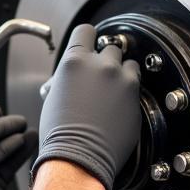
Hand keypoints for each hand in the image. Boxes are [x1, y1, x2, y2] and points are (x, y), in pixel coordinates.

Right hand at [31, 23, 140, 189]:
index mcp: (74, 61)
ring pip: (128, 64)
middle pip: (109, 48)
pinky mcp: (135, 96)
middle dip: (105, 61)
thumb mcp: (53, 96)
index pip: (86, 31)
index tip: (89, 48)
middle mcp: (100, 65)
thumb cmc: (61, 133)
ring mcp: (121, 79)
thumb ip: (66, 78)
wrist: (78, 157)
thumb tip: (70, 77)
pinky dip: (129, 91)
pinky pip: (136, 84)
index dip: (87, 39)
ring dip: (121, 74)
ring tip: (112, 92)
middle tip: (99, 79)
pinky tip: (118, 105)